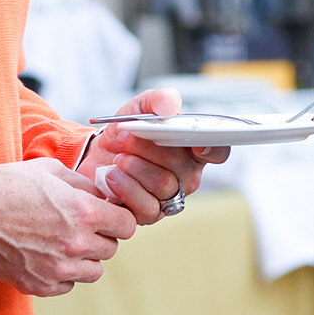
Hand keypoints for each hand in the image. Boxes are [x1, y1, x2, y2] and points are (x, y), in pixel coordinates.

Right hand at [0, 159, 136, 295]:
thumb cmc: (7, 186)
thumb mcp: (51, 170)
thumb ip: (83, 184)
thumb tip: (102, 194)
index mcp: (83, 211)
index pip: (126, 225)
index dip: (118, 218)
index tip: (108, 216)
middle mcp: (75, 243)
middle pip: (110, 249)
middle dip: (101, 236)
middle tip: (81, 226)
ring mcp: (57, 268)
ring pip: (93, 271)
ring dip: (85, 258)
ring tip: (64, 242)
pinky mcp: (39, 285)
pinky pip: (68, 285)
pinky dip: (64, 274)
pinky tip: (48, 256)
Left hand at [78, 87, 230, 224]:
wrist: (96, 156)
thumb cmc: (126, 133)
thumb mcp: (139, 108)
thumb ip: (158, 100)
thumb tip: (170, 104)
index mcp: (192, 148)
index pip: (218, 151)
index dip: (213, 148)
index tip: (197, 145)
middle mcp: (187, 175)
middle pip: (182, 165)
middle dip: (150, 148)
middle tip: (125, 136)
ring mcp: (170, 197)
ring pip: (163, 184)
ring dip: (135, 167)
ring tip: (118, 158)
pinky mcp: (150, 215)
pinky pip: (146, 206)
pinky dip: (126, 187)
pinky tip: (112, 175)